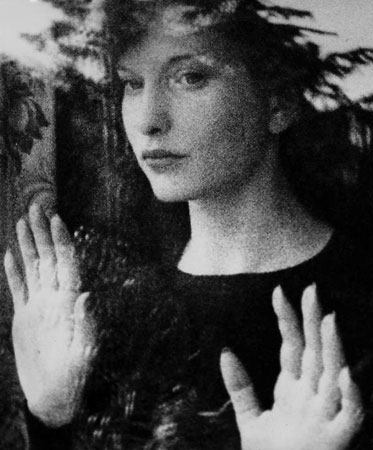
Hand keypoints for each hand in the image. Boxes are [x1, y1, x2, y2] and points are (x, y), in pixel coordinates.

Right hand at [4, 204, 95, 427]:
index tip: (56, 218)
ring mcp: (39, 305)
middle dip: (43, 233)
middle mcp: (55, 297)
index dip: (62, 241)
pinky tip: (9, 255)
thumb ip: (86, 323)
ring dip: (28, 245)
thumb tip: (87, 294)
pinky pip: (18, 288)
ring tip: (22, 222)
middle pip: (49, 258)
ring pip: (33, 267)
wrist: (55, 395)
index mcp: (70, 301)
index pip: (67, 263)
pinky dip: (13, 271)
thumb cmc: (75, 376)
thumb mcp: (84, 352)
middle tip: (36, 208)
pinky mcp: (25, 317)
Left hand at [220, 285, 362, 449]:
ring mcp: (325, 416)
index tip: (278, 293)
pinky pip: (350, 416)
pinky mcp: (338, 440)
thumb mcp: (250, 418)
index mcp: (292, 390)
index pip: (291, 347)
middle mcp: (311, 397)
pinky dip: (350, 397)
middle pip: (314, 353)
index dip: (286, 320)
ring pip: (333, 377)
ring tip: (327, 320)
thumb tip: (225, 350)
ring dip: (332, 350)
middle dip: (312, 322)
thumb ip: (240, 386)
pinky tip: (345, 375)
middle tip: (310, 290)